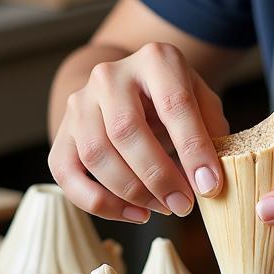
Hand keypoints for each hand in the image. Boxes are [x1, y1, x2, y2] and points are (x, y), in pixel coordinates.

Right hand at [49, 42, 228, 222]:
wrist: (129, 88)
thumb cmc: (173, 98)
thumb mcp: (201, 101)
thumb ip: (211, 132)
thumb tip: (210, 180)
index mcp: (155, 60)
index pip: (174, 104)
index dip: (193, 148)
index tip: (209, 185)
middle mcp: (110, 75)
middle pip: (126, 130)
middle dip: (158, 176)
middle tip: (183, 204)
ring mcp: (80, 102)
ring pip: (96, 154)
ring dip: (132, 191)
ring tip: (162, 207)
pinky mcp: (62, 132)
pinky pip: (67, 175)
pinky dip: (99, 203)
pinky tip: (133, 213)